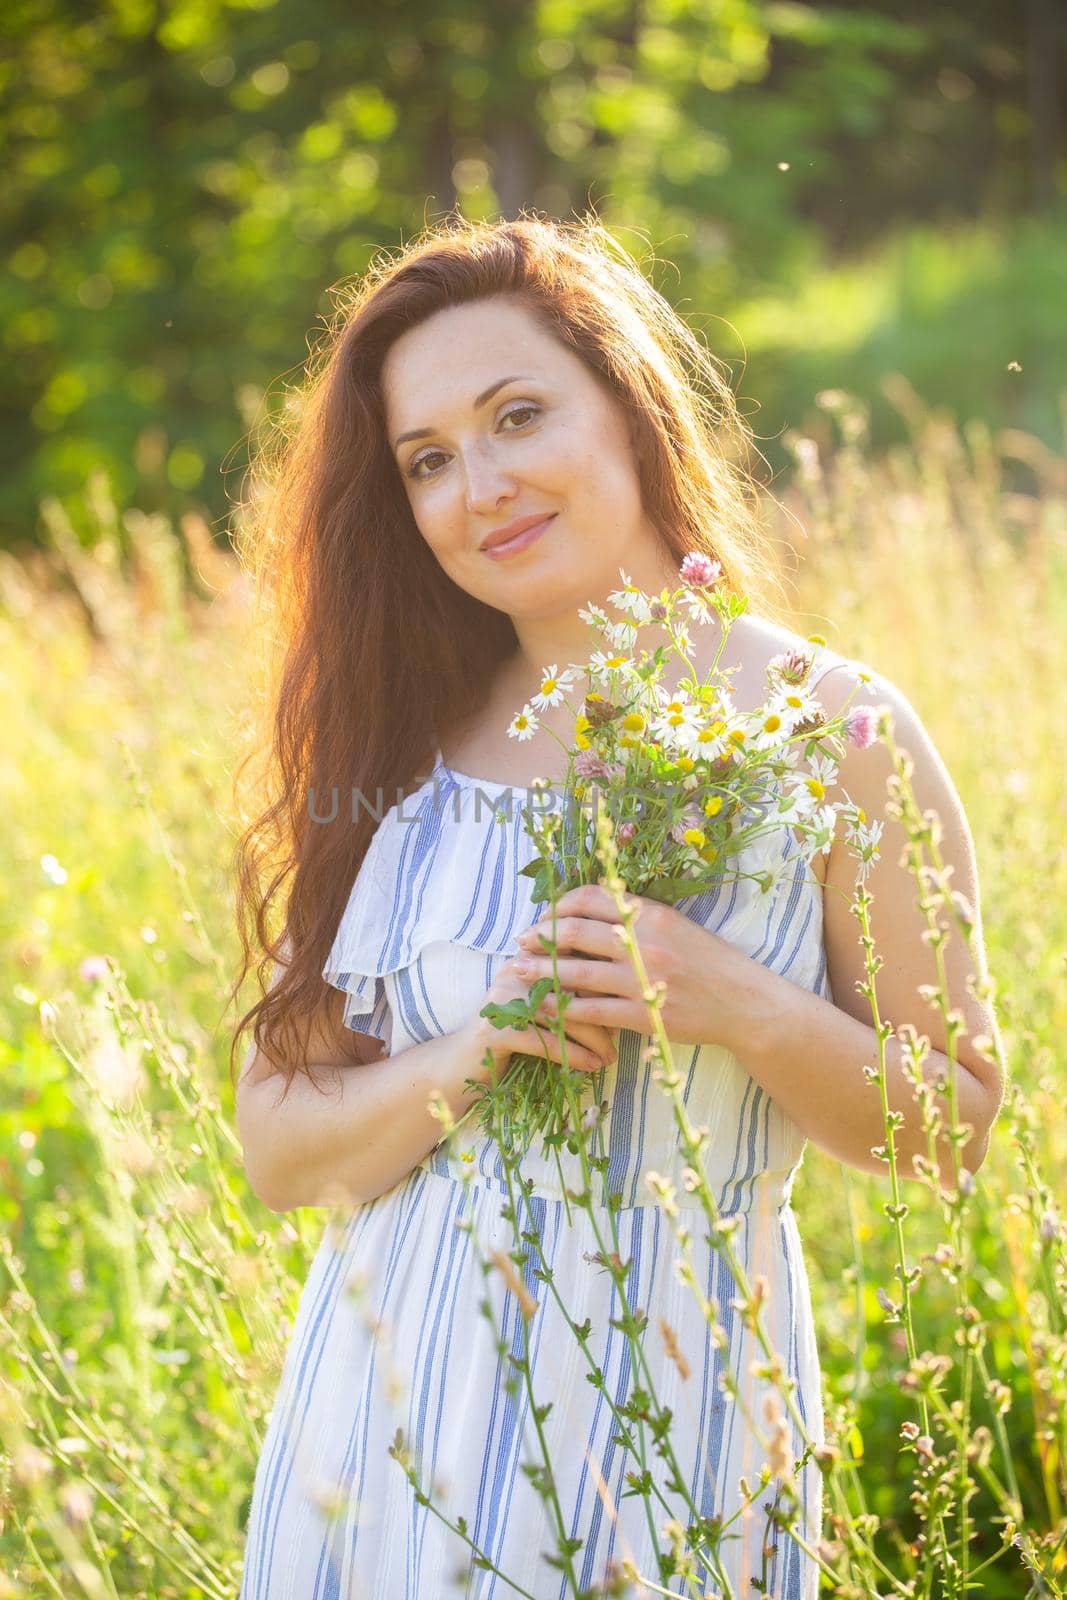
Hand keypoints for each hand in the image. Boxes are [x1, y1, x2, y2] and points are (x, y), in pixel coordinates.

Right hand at [471, 956, 617, 1075]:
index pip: (576, 957)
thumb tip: (620, 994)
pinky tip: (592, 1066)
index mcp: (529, 958)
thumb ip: (569, 991)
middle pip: (571, 984)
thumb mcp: (540, 1008)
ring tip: (612, 1056)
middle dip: (604, 1009)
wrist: (459, 1066)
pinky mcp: (495, 1031)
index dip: (606, 978)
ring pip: (561, 1013)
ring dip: (593, 1037)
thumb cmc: (512, 1036)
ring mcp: (502, 1000)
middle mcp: (515, 971)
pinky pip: (545, 1041)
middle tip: (627, 1032)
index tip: (630, 1001)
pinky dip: (574, 1054)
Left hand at [513, 882, 777, 1051]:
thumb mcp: (676, 925)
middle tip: (520, 941)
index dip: (559, 906)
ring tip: (518, 970)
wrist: (744, 1003)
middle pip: (575, 931)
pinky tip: (544, 1007)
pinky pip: (591, 1010)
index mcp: (651, 914)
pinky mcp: (643, 1015)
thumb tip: (590, 905)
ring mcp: (643, 980)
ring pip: (576, 971)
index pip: (591, 898)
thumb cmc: (708, 963)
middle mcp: (644, 942)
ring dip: (540, 970)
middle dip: (540, 935)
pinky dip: (562, 1008)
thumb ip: (636, 915)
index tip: (543, 916)